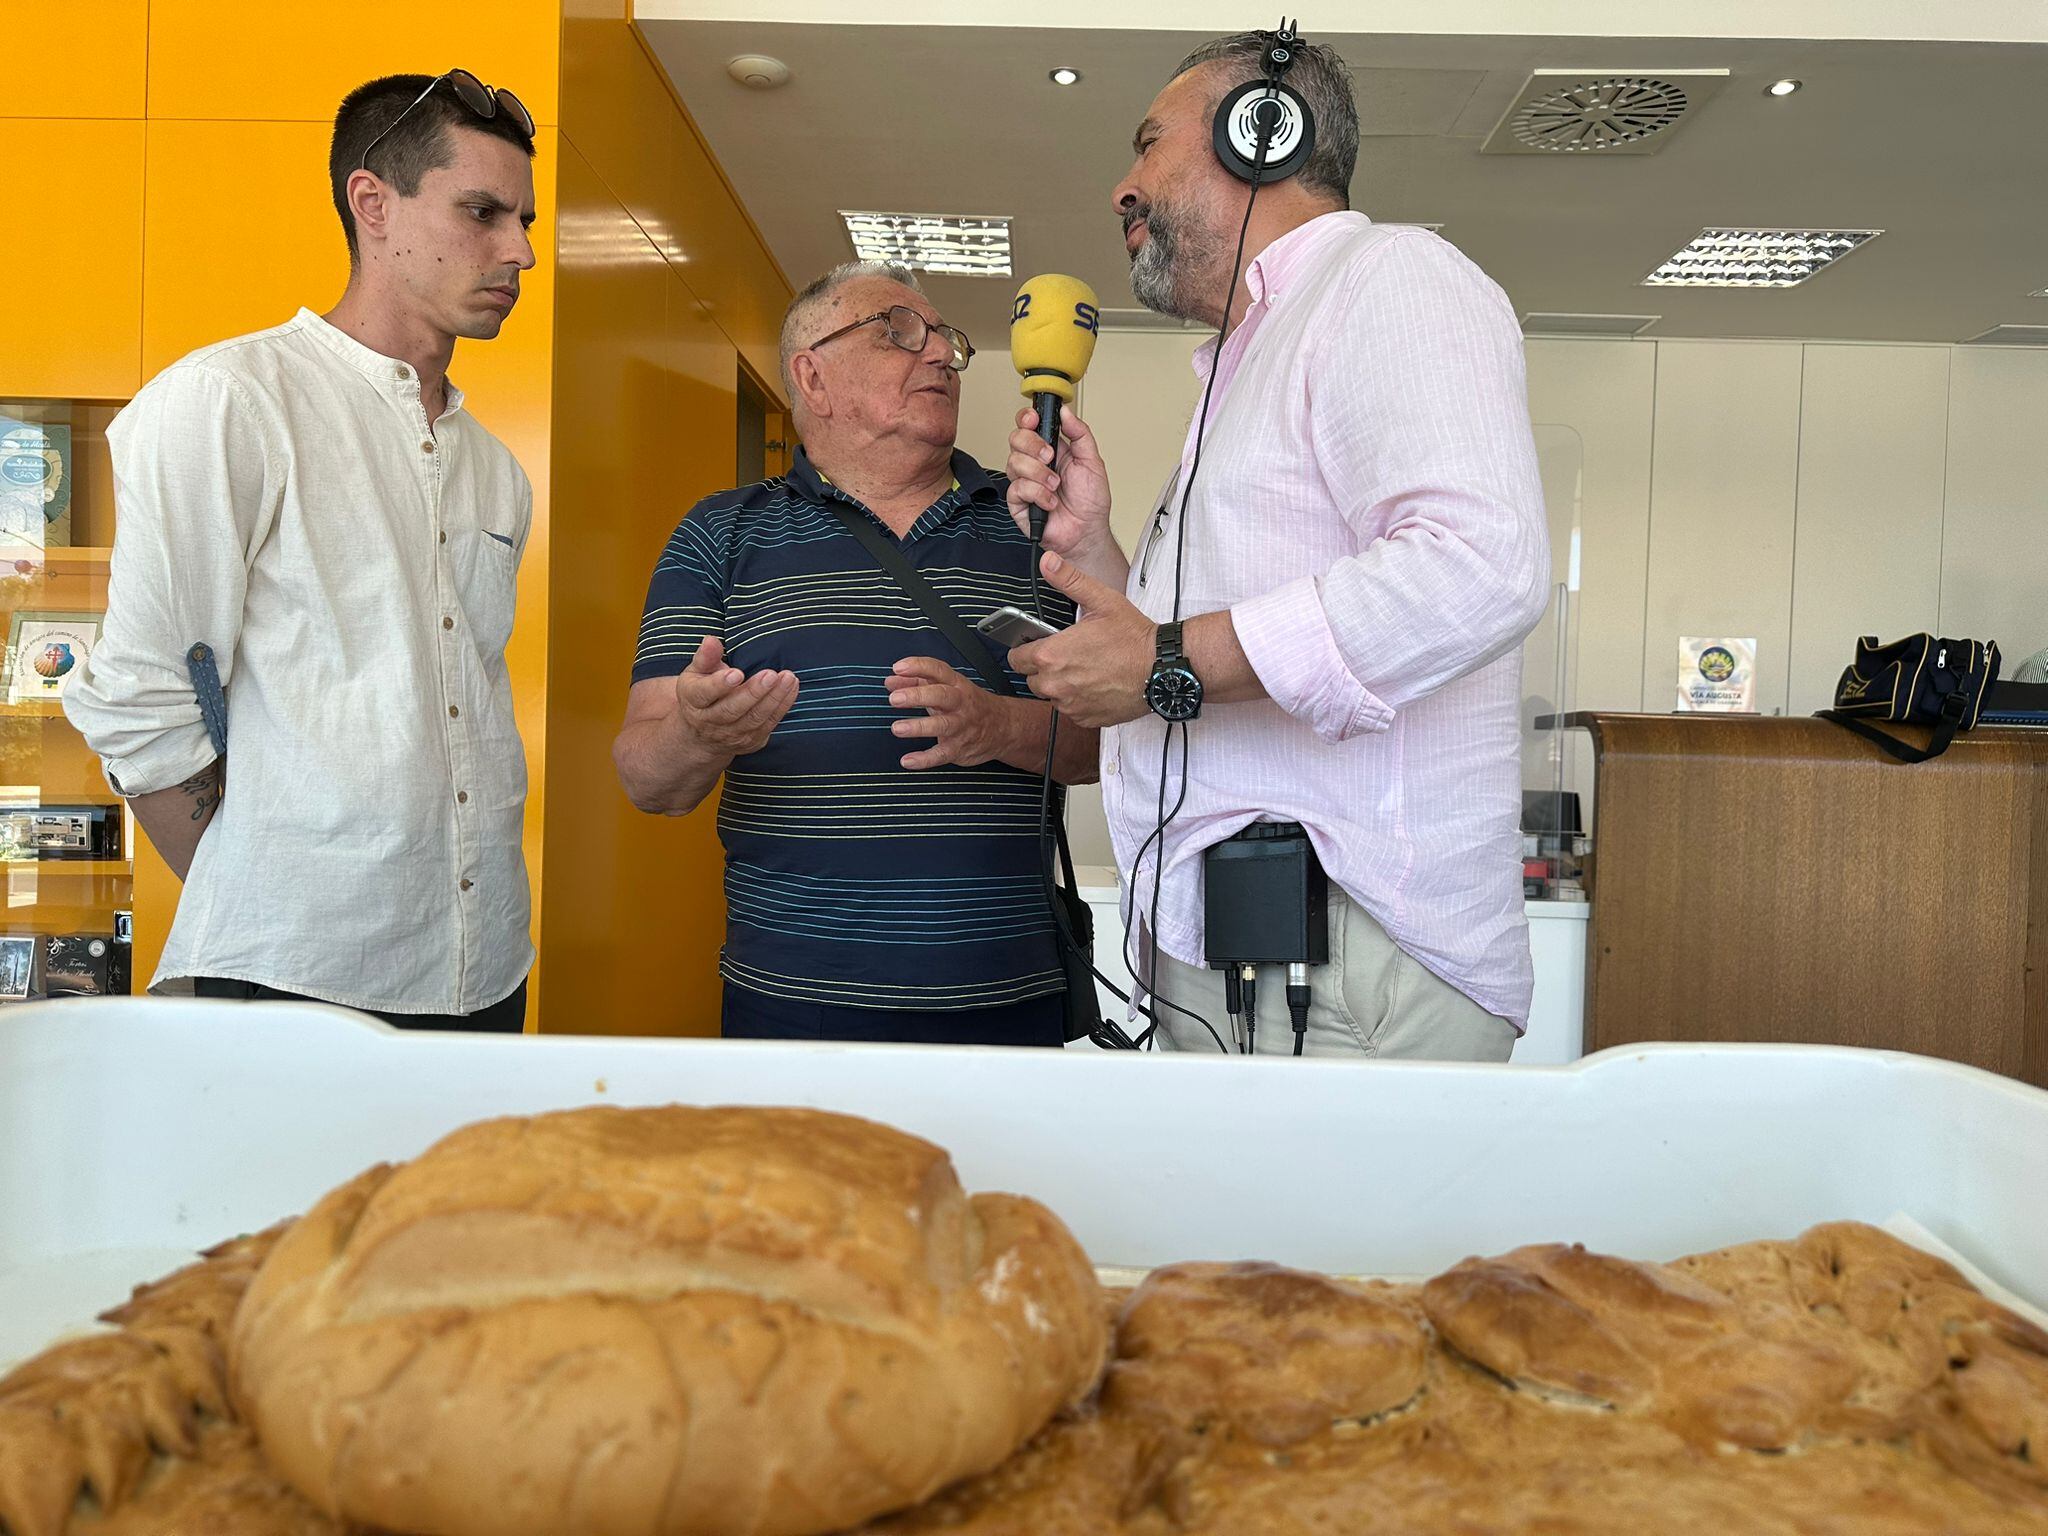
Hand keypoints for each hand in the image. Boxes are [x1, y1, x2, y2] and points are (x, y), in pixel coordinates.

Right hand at [675, 635, 797, 757]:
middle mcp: (710, 722)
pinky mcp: (750, 741)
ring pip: (754, 718)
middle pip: (732, 709)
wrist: (702, 735)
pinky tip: (792, 688)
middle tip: (770, 675)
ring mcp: (731, 735)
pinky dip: (782, 706)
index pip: (705, 693)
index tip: (737, 673)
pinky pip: (769, 724)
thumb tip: (712, 640)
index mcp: (693, 701)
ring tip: (788, 678)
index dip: (720, 684)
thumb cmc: (701, 693)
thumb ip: (706, 656)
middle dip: (753, 692)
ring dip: (774, 698)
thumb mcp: (696, 673)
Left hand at [886, 657, 1018, 768]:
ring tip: (897, 728)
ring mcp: (961, 726)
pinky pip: (942, 754)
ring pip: (942, 725)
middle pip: (941, 696)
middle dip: (918, 696)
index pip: (938, 670)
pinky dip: (925, 759)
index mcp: (956, 684)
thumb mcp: (945, 688)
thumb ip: (916, 682)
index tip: (898, 667)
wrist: (1003, 727)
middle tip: (895, 698)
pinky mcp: (959, 748)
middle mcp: (960, 703)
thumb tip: (891, 681)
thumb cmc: (967, 704)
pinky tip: (907, 761)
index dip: (918, 667)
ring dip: (919, 727)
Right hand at [1005, 403, 1112, 558]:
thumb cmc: (1090, 502)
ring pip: (1015, 462)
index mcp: (1051, 449)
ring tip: (1056, 485)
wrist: (1087, 532)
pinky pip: (1017, 489)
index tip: (1035, 419)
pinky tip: (1050, 502)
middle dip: (1033, 445)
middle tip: (1050, 457)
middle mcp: (1035, 463)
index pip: (1029, 425)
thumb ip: (1080, 433)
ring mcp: (1025, 482)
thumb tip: (1066, 412)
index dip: (1027, 418)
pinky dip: (1038, 494)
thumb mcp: (1092, 461)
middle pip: (1016, 438)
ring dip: (1039, 474)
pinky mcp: (1018, 502)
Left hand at [1006, 552, 1153, 728]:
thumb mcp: (1101, 600)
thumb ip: (1070, 580)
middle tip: (1068, 655)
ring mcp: (1071, 705)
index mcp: (1051, 656)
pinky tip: (1096, 685)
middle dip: (1044, 668)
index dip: (1025, 650)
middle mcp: (1056, 685)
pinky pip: (1071, 711)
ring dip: (1061, 685)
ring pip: (1052, 696)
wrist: (1162, 668)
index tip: (1038, 645)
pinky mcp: (1086, 719)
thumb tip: (1048, 562)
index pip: (1016, 659)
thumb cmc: (1133, 637)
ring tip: (1085, 669)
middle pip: (1032, 680)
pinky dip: (1078, 701)